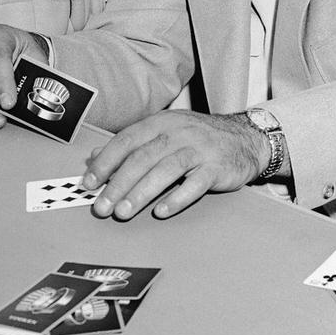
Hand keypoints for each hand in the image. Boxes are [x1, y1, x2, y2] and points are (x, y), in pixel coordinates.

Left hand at [82, 110, 266, 220]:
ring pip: (167, 169)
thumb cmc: (200, 140)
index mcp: (163, 122)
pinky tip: (161, 210)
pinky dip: (177, 197)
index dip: (106, 162)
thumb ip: (131, 146)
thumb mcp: (165, 134)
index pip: (128, 140)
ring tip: (124, 212)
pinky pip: (196, 183)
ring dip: (142, 192)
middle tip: (102, 207)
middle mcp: (181, 132)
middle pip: (144, 157)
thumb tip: (93, 159)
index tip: (88, 184)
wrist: (247, 139)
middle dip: (119, 184)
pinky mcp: (218, 167)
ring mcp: (201, 149)